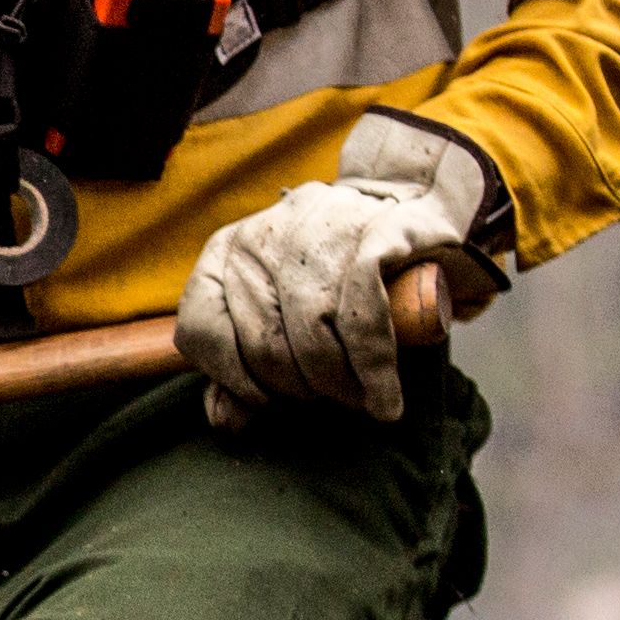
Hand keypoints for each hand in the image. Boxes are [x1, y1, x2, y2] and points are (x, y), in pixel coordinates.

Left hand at [177, 114, 501, 428]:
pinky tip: (384, 400)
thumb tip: (227, 420)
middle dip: (298, 387)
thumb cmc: (345, 273)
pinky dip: (374, 370)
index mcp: (229, 249)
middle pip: (262, 341)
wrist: (419, 199)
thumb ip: (246, 365)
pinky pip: (364, 317)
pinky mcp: (378, 232)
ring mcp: (321, 226)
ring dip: (337, 384)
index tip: (266, 399)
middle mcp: (266, 233)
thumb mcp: (286, 313)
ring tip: (359, 398)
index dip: (231, 378)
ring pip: (311, 332)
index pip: (199, 328)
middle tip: (328, 396)